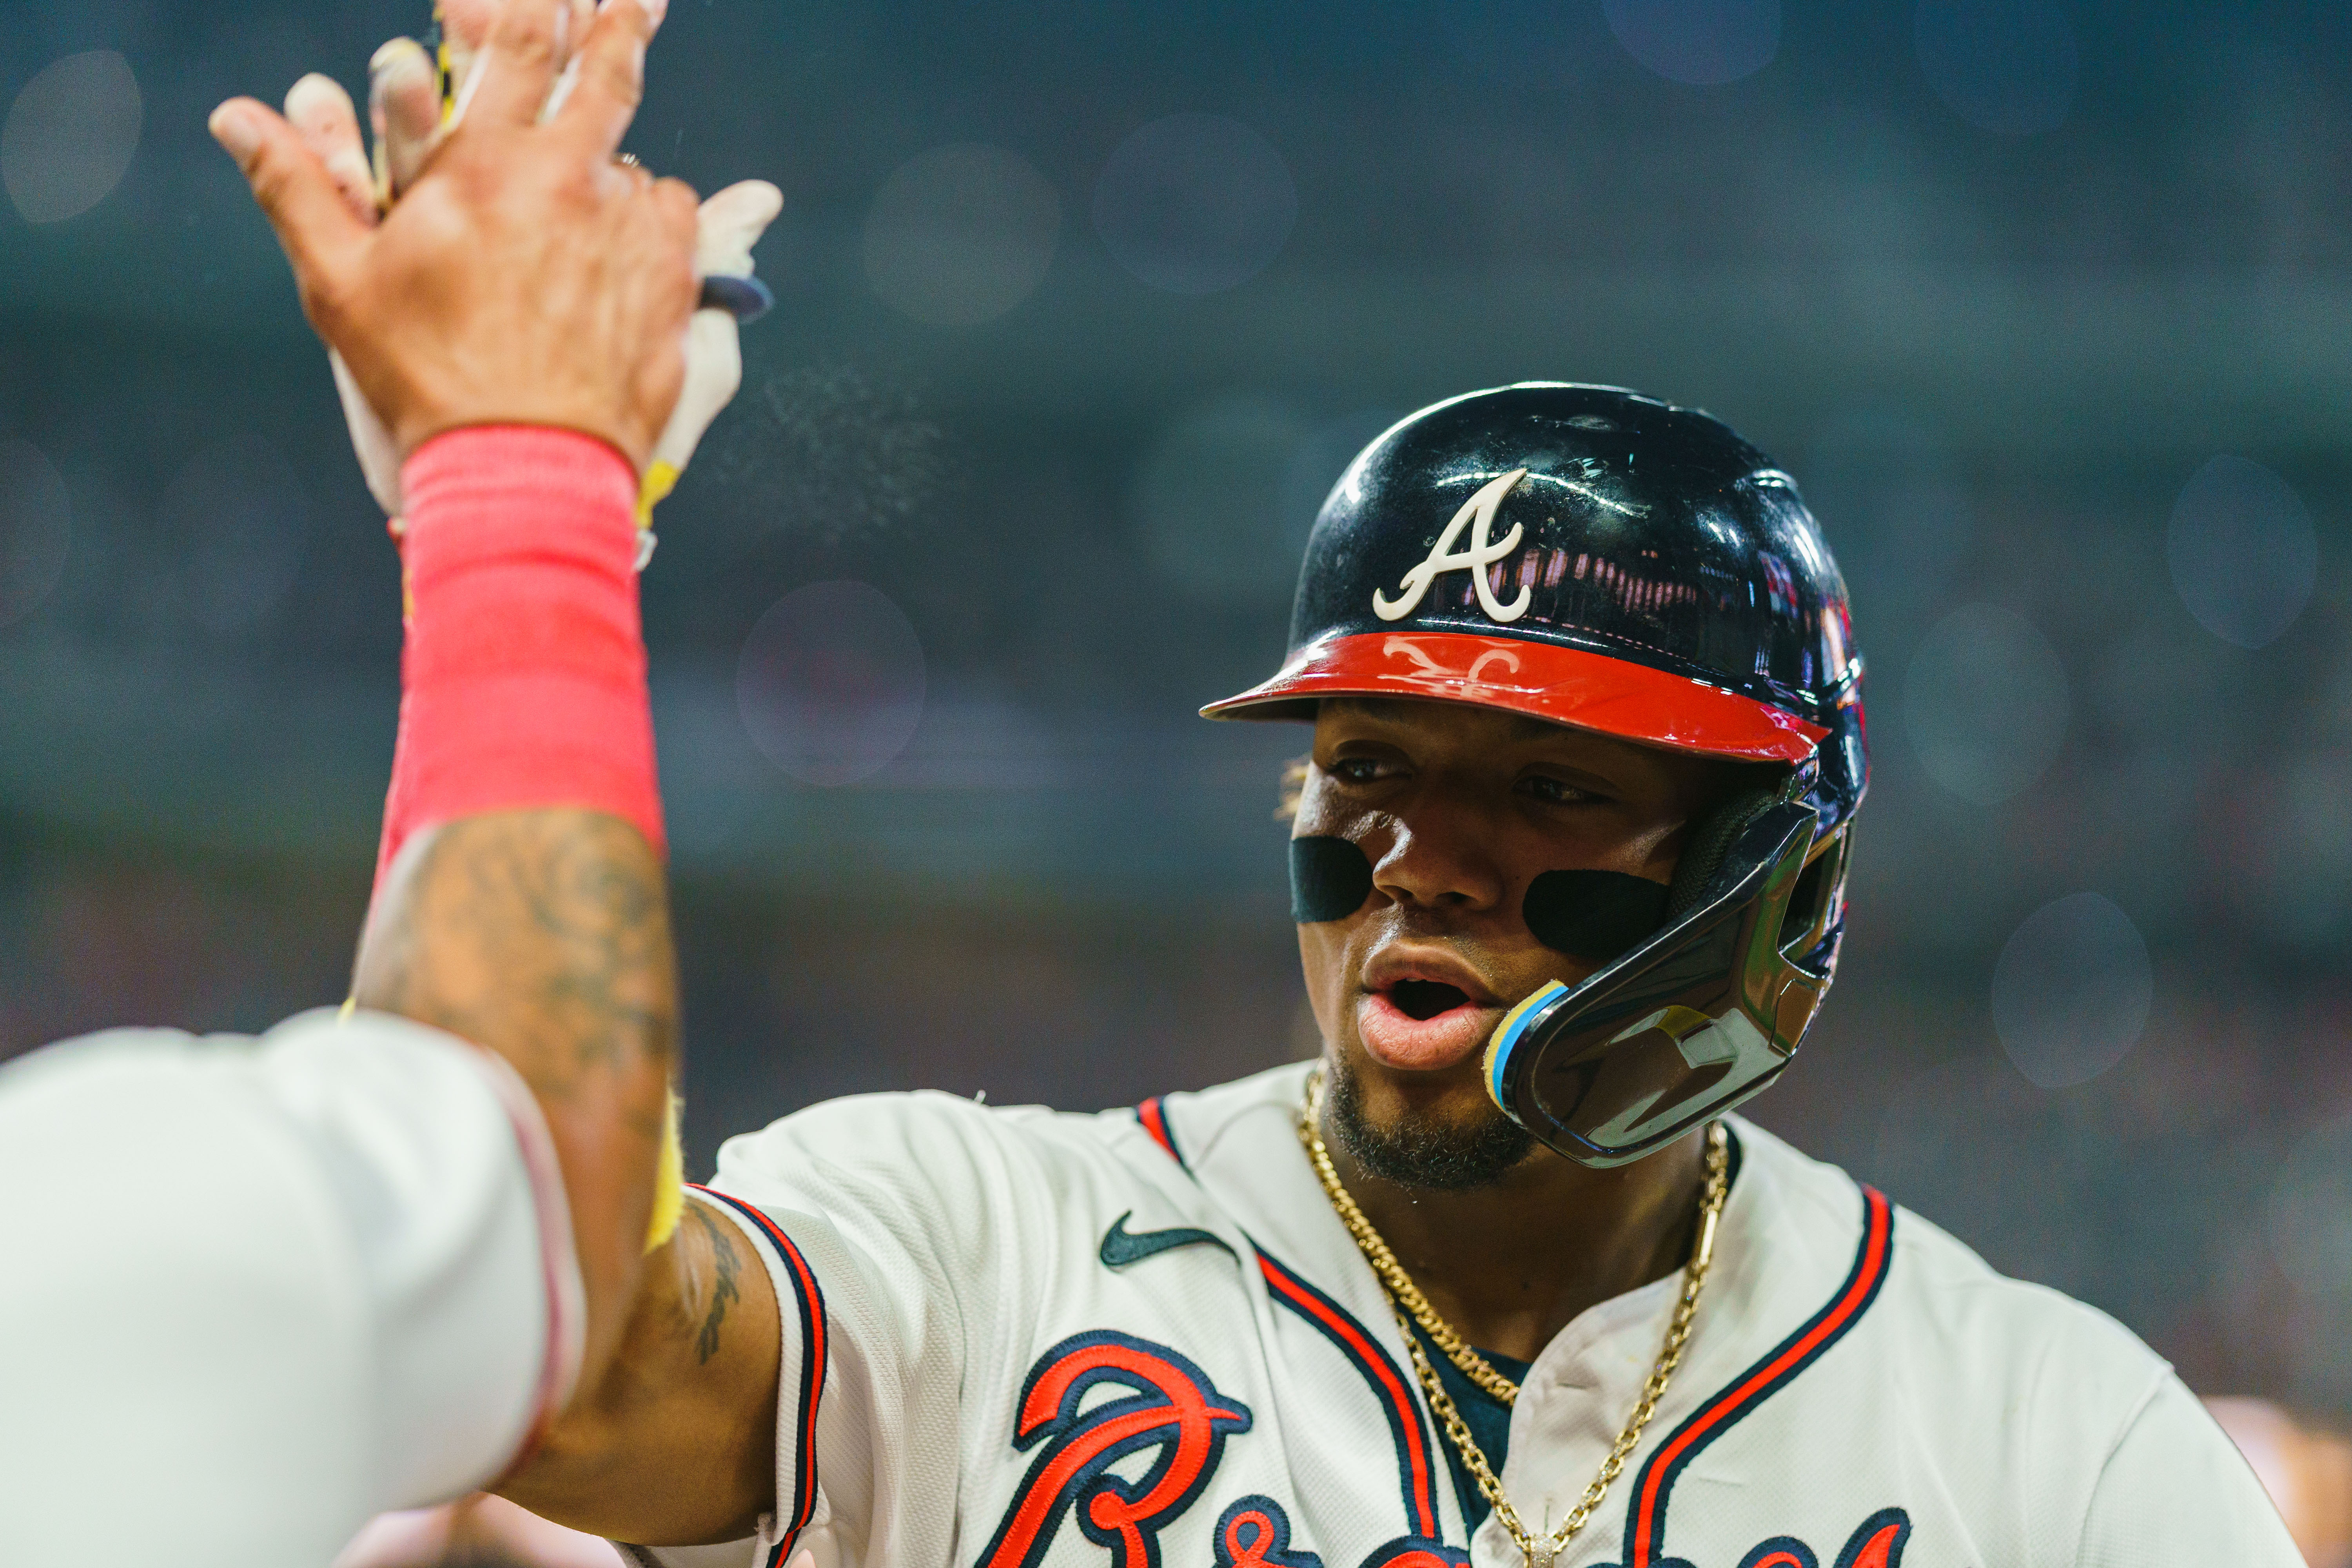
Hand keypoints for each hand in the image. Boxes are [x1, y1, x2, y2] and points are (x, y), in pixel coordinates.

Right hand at [278, 4, 779, 519]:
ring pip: (629, 164)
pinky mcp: (673, 275)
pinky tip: (618, 248)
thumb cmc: (426, 378)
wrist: (523, 465)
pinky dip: (648, 218)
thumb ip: (295, 186)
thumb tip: (235, 117)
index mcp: (485, 167)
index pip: (516, 46)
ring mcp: (628, 228)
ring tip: (586, 202)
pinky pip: (669, 215)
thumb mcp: (341, 284)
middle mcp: (568, 182)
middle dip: (622, 27)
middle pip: (608, 77)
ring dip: (609, 169)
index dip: (530, 4)